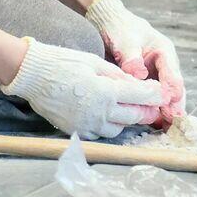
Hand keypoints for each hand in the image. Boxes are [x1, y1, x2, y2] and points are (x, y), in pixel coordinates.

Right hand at [0, 38, 162, 138]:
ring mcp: (87, 124)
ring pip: (117, 129)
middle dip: (146, 111)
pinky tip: (106, 116)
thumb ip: (117, 75)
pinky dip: (106, 126)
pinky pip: (99, 134)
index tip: (163, 93)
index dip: (155, 95)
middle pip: (133, 117)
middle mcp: (99, 112)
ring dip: (126, 121)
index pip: (140, 96)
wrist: (32, 76)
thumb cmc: (62, 62)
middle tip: (154, 108)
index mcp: (106, 91)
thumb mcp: (94, 62)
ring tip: (128, 110)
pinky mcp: (76, 131)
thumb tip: (136, 84)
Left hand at [85, 0, 184, 124]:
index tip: (171, 100)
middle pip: (172, 88)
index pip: (172, 72)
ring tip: (167, 127)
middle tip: (173, 120)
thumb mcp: (125, 39)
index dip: (172, 87)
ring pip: (164, 96)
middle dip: (174, 104)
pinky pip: (151, 99)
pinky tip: (154, 124)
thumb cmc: (120, 28)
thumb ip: (131, 56)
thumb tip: (138, 74)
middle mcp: (163, 66)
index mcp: (164, 51)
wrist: (108, 25)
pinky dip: (154, 110)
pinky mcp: (145, 85)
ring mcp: (155, 76)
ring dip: (165, 111)